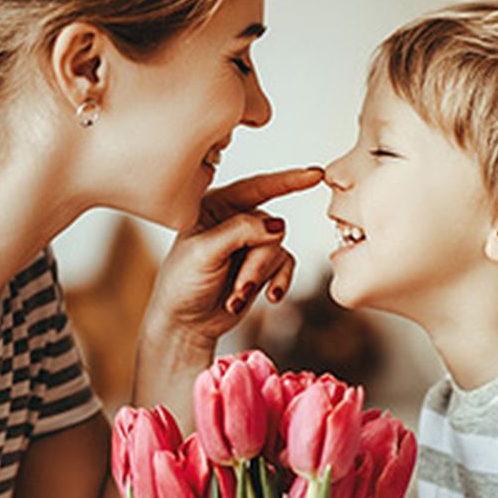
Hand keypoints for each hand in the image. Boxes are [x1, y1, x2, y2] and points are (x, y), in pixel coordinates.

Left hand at [149, 165, 323, 341]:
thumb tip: (278, 225)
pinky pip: (286, 265)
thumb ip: (240, 232)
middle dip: (256, 262)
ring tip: (236, 297)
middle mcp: (236, 220)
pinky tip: (269, 296)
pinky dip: (278, 282)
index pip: (256, 187)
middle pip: (270, 227)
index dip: (287, 180)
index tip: (315, 174)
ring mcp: (251, 243)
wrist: (185, 322)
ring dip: (259, 277)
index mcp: (216, 205)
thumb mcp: (205, 252)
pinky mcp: (263, 266)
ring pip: (277, 249)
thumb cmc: (183, 283)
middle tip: (239, 288)